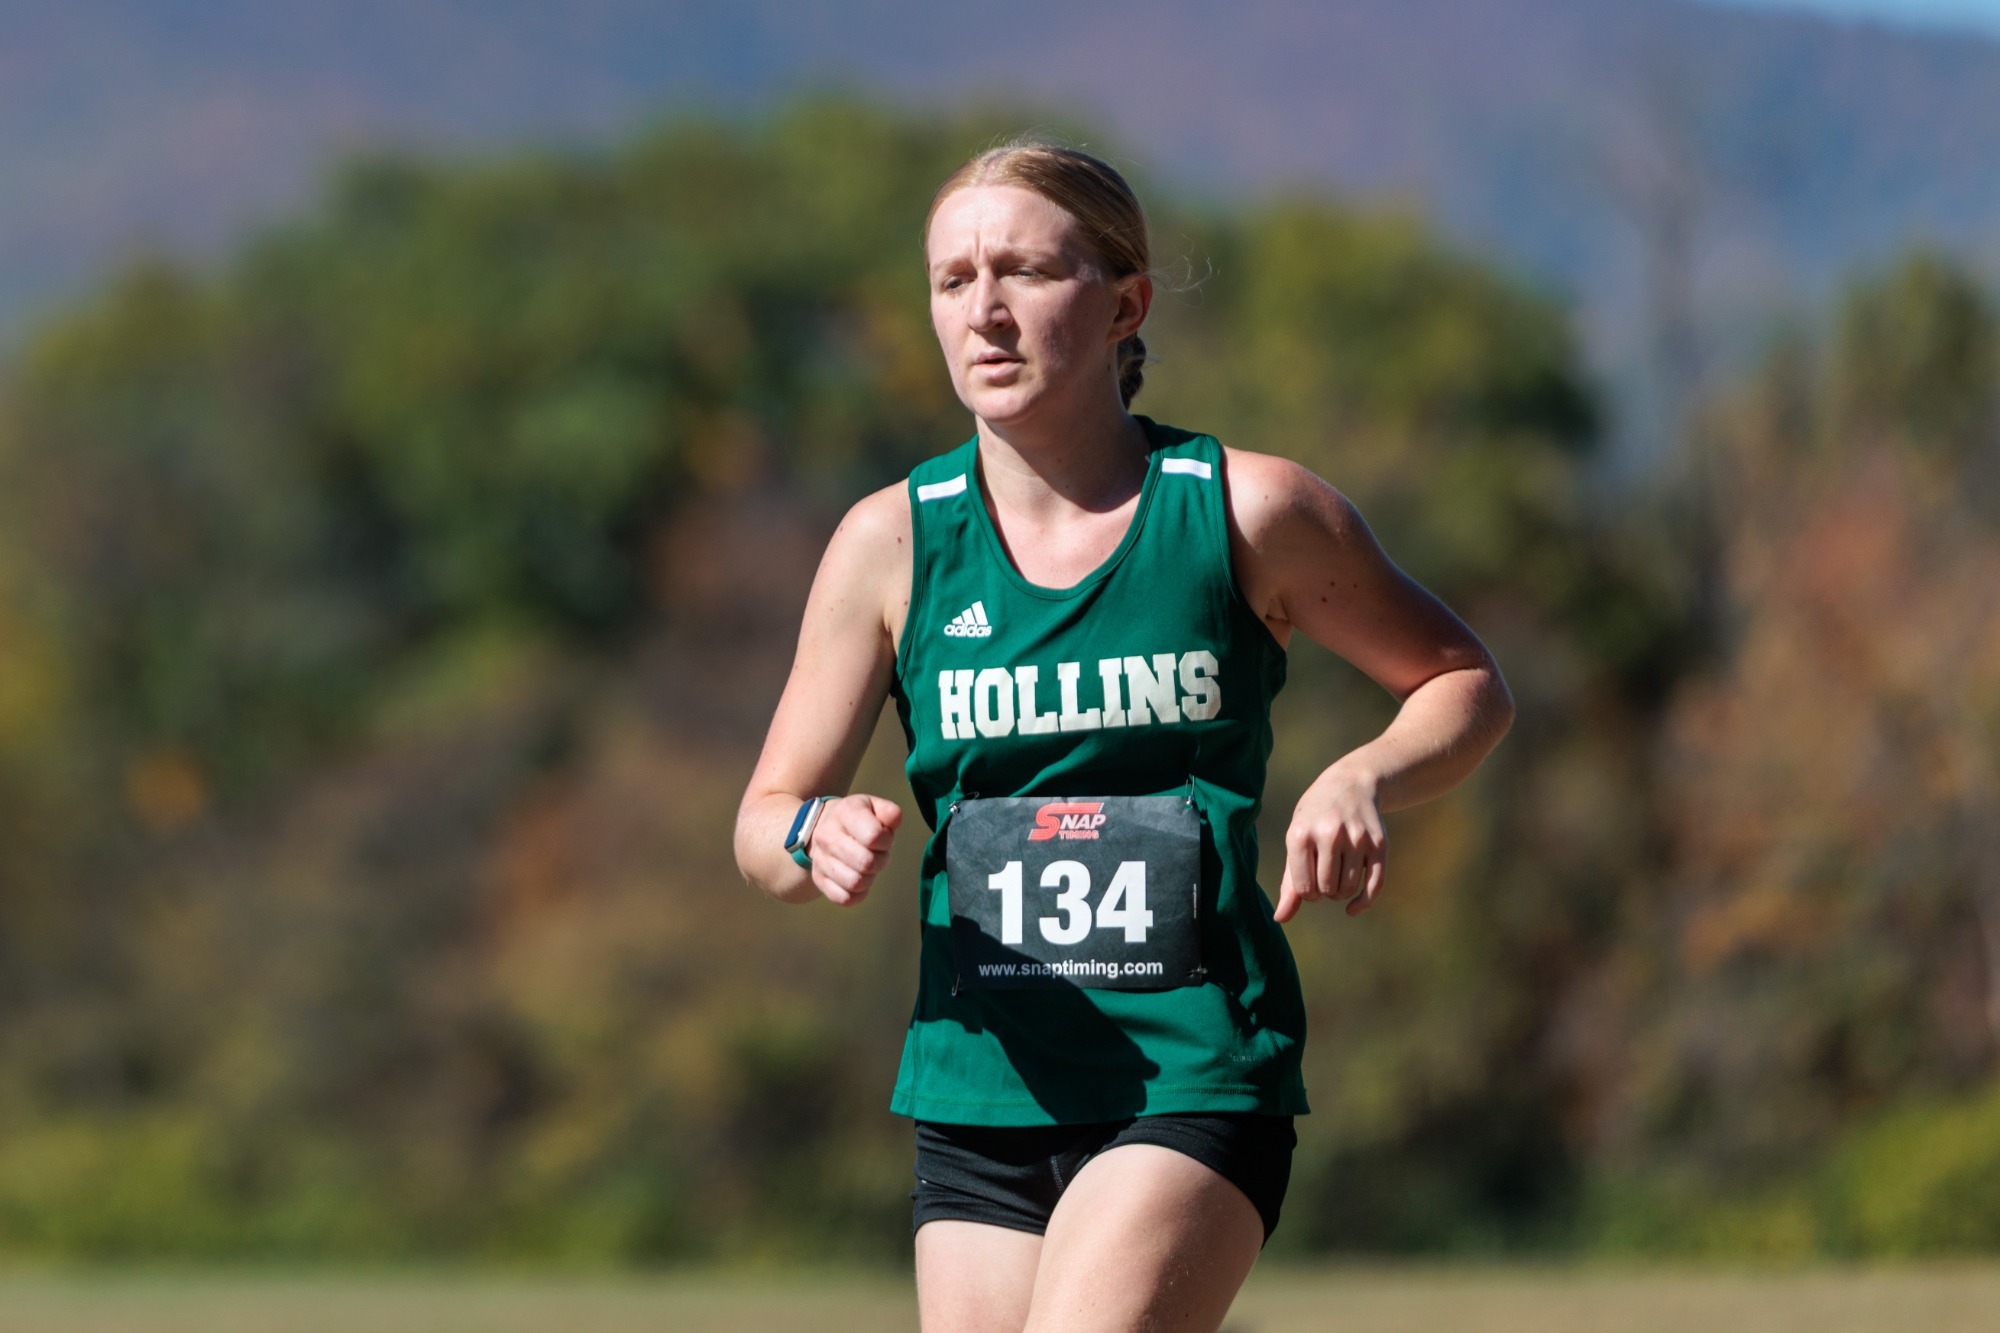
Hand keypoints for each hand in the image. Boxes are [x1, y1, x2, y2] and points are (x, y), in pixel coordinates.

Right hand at [807, 795, 903, 905]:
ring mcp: (820, 859)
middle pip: (866, 863)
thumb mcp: (874, 807)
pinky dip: (858, 894)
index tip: (884, 838)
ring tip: (868, 866)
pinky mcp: (818, 878)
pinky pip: (844, 898)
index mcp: (844, 812)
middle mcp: (827, 835)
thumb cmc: (858, 819)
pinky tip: (859, 878)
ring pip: (855, 883)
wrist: (824, 826)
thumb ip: (889, 812)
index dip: (886, 841)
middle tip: (878, 854)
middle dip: (881, 861)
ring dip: (870, 878)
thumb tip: (894, 818)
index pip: (873, 836)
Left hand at [1275, 764, 1385, 921]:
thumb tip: (1280, 919)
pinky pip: (1375, 885)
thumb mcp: (1297, 840)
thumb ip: (1289, 881)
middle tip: (1324, 876)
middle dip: (1324, 891)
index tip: (1308, 881)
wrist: (1351, 784)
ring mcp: (1357, 838)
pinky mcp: (1379, 844)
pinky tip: (1352, 908)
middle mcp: (1330, 834)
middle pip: (1327, 890)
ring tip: (1336, 876)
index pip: (1304, 888)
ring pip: (1348, 889)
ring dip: (1341, 892)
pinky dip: (1363, 903)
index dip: (1306, 892)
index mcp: (1301, 834)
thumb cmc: (1315, 817)